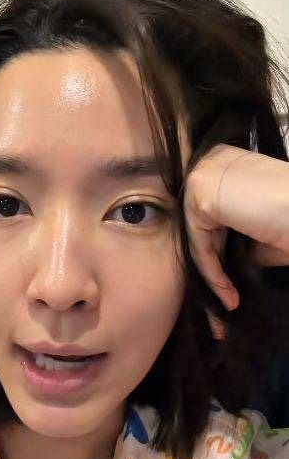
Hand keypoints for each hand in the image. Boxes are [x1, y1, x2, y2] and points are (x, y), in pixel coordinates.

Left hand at [183, 144, 288, 310]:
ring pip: (198, 234)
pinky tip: (227, 292)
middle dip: (216, 260)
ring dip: (214, 272)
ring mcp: (202, 174)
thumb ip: (235, 235)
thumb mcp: (259, 228)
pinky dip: (212, 271)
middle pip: (203, 221)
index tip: (233, 278)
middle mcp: (213, 160)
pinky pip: (198, 242)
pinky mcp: (198, 194)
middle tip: (230, 293)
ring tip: (231, 297)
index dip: (222, 245)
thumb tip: (221, 256)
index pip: (214, 209)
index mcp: (229, 160)